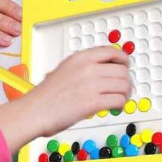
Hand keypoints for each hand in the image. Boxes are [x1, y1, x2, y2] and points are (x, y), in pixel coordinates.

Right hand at [0, 46, 130, 151]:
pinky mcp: (93, 102)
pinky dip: (121, 105)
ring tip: (119, 99)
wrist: (35, 110)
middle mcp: (88, 68)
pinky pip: (119, 100)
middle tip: (123, 88)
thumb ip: (86, 66)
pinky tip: (114, 107)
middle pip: (122, 70)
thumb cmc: (48, 94)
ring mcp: (91, 84)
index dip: (123, 60)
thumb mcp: (67, 69)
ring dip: (125, 93)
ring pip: (124, 85)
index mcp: (81, 57)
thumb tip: (107, 70)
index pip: (112, 51)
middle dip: (126, 81)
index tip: (125, 66)